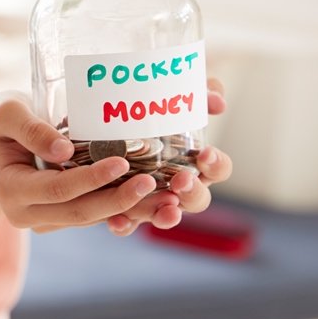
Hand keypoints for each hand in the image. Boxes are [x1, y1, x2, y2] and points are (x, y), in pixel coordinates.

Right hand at [0, 92, 159, 232]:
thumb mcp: (7, 112)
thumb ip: (31, 128)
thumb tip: (64, 149)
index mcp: (9, 188)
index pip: (57, 188)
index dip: (91, 179)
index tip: (122, 162)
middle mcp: (24, 213)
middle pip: (79, 212)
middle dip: (118, 200)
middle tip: (154, 183)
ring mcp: (43, 220)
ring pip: (90, 218)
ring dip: (129, 210)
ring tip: (165, 197)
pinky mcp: (60, 218)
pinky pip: (94, 215)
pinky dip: (123, 207)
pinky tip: (152, 197)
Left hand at [103, 77, 233, 235]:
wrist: (100, 118)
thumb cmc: (148, 108)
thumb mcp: (172, 95)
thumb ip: (198, 93)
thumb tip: (217, 101)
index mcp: (195, 161)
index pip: (218, 168)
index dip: (216, 165)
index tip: (206, 154)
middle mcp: (177, 184)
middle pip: (197, 199)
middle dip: (192, 193)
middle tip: (181, 180)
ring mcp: (151, 198)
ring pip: (163, 215)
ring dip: (164, 215)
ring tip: (164, 212)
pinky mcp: (123, 207)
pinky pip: (127, 223)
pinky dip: (124, 225)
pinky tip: (116, 220)